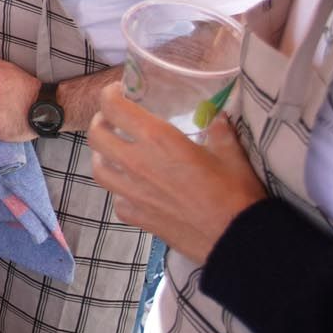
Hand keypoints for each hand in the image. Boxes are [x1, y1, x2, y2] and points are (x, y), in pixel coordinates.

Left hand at [87, 83, 266, 263]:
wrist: (235, 239)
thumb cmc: (235, 192)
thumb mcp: (230, 151)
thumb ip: (217, 129)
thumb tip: (215, 117)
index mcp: (158, 139)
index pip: (113, 107)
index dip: (110, 94)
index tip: (120, 92)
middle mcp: (137, 163)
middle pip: (96, 135)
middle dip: (101, 122)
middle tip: (115, 120)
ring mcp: (131, 193)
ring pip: (98, 167)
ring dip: (103, 155)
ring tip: (117, 151)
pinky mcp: (135, 217)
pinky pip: (115, 198)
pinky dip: (119, 189)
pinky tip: (134, 186)